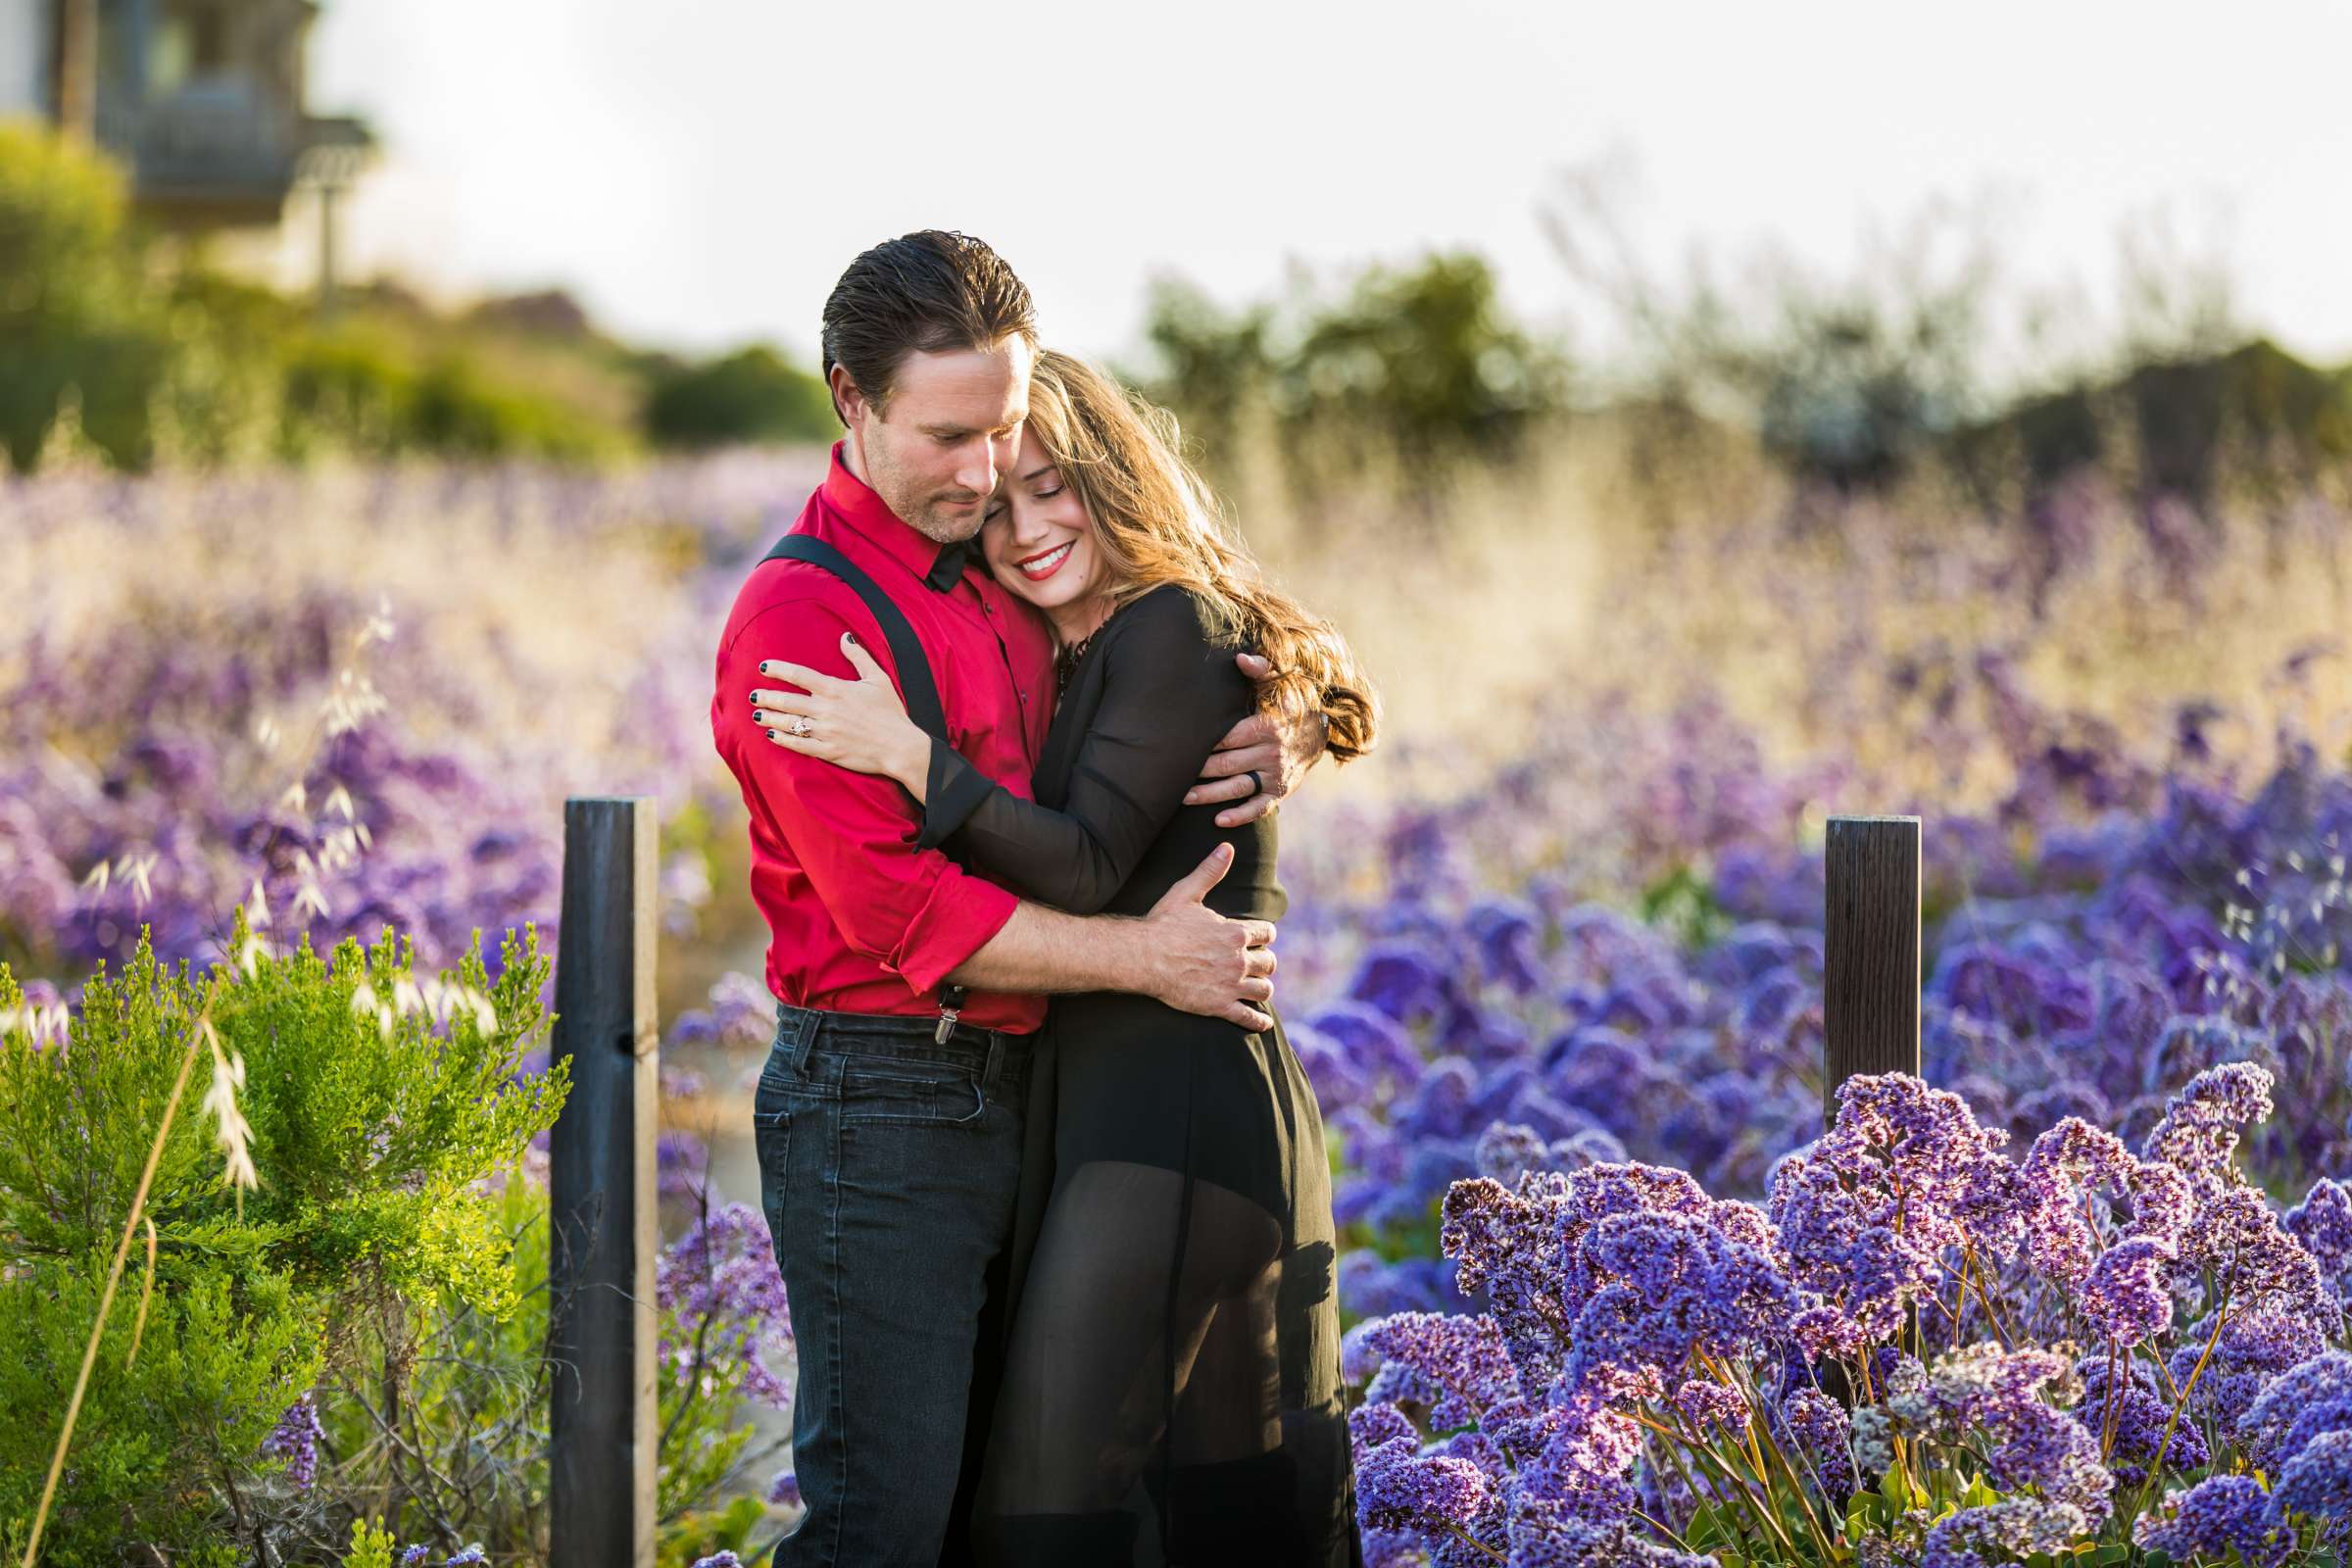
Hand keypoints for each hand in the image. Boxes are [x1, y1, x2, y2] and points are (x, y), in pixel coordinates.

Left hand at [753, 634, 930, 788]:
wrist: (900, 747)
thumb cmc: (891, 712)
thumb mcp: (879, 679)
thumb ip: (859, 656)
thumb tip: (845, 637)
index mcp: (836, 689)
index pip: (799, 675)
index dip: (778, 670)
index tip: (763, 667)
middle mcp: (826, 710)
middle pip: (787, 700)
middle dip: (766, 697)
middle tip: (752, 696)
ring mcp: (826, 732)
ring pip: (789, 723)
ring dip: (770, 718)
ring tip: (757, 714)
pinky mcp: (828, 751)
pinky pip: (799, 744)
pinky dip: (783, 739)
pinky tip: (772, 735)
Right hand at [1140, 843, 1276, 1031]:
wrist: (1142, 958)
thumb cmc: (1162, 925)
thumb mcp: (1186, 893)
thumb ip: (1209, 871)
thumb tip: (1226, 847)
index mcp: (1234, 933)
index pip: (1267, 933)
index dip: (1264, 935)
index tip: (1259, 937)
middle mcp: (1238, 959)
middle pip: (1269, 962)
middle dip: (1264, 961)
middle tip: (1258, 963)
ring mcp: (1231, 985)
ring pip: (1264, 989)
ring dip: (1263, 987)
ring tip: (1258, 987)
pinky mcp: (1220, 1007)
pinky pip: (1248, 1017)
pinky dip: (1258, 1021)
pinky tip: (1262, 1022)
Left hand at [1184, 652, 1328, 826]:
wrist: (1319, 731)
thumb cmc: (1289, 705)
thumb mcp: (1280, 684)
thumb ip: (1260, 669)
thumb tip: (1239, 658)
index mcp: (1267, 727)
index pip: (1228, 737)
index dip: (1204, 743)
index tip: (1180, 745)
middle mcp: (1272, 753)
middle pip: (1227, 765)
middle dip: (1199, 771)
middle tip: (1171, 774)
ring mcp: (1276, 775)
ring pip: (1238, 788)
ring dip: (1210, 796)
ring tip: (1183, 798)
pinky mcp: (1281, 792)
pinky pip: (1259, 808)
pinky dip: (1240, 816)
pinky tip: (1219, 820)